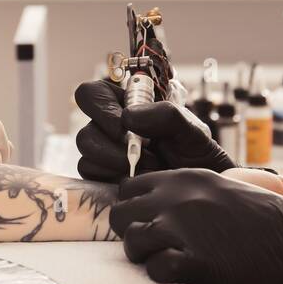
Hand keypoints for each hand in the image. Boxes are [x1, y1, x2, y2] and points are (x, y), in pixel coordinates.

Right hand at [73, 79, 234, 181]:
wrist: (197, 190)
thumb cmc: (195, 154)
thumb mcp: (192, 130)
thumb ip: (166, 115)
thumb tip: (128, 117)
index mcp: (127, 104)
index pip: (94, 93)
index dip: (101, 107)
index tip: (124, 126)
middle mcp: (109, 126)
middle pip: (85, 128)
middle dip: (113, 146)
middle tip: (143, 156)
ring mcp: (103, 151)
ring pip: (87, 152)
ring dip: (118, 162)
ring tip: (150, 168)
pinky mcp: (101, 175)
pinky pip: (91, 173)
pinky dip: (114, 177)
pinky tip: (138, 180)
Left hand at [112, 168, 282, 283]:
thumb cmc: (272, 221)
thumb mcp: (227, 189)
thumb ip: (192, 191)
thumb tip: (161, 203)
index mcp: (188, 178)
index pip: (129, 187)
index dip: (133, 208)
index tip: (146, 222)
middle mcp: (181, 198)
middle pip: (121, 215)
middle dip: (131, 233)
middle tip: (154, 247)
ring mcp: (186, 229)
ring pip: (132, 242)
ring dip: (145, 257)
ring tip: (169, 262)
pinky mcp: (196, 263)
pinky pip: (156, 270)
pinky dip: (164, 277)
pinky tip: (184, 276)